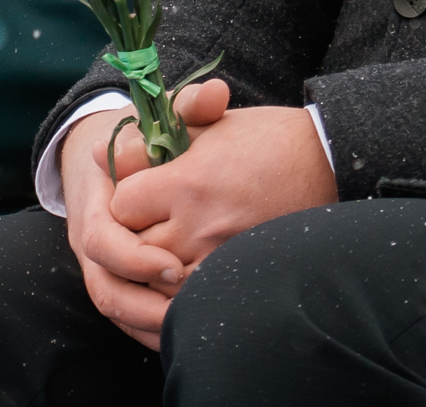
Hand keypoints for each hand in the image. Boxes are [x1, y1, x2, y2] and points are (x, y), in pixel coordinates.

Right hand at [58, 104, 189, 350]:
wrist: (103, 152)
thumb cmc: (139, 137)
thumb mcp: (157, 118)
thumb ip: (186, 106)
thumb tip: (216, 94)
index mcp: (96, 203)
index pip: (103, 242)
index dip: (135, 259)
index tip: (176, 265)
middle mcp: (91, 239)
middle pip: (106, 287)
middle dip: (146, 305)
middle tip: (192, 306)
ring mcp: (99, 264)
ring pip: (115, 307)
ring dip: (150, 324)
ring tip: (192, 327)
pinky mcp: (114, 279)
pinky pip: (125, 316)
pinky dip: (150, 330)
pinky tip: (186, 332)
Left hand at [105, 84, 336, 276]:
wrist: (326, 162)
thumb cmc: (263, 137)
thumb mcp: (203, 126)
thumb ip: (148, 142)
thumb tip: (99, 156)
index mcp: (187, 181)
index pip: (122, 204)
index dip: (123, 196)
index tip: (138, 188)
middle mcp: (200, 224)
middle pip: (134, 246)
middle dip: (132, 233)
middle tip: (145, 219)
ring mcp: (221, 255)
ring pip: (158, 280)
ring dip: (150, 268)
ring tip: (161, 246)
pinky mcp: (241, 274)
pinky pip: (191, 300)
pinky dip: (177, 293)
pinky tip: (182, 274)